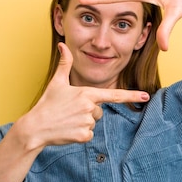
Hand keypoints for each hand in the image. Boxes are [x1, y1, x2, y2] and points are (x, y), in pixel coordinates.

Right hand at [25, 43, 149, 145]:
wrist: (35, 127)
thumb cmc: (47, 104)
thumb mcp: (57, 82)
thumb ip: (65, 64)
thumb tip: (63, 45)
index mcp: (86, 93)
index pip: (114, 95)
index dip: (131, 95)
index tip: (146, 96)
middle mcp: (89, 107)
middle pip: (99, 111)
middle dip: (87, 112)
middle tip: (70, 112)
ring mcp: (87, 123)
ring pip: (93, 123)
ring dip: (82, 123)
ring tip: (67, 121)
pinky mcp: (83, 136)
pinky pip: (89, 135)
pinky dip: (79, 135)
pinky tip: (68, 131)